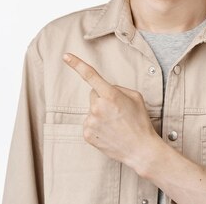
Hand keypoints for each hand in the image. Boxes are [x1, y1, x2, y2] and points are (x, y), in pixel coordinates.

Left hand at [62, 52, 159, 167]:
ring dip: (100, 114)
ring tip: (115, 124)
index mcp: (110, 95)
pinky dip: (97, 126)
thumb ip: (118, 88)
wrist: (140, 149)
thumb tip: (106, 89)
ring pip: (92, 110)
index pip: (90, 75)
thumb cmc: (140, 122)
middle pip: (94, 94)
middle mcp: (98, 107)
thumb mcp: (136, 97)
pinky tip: (109, 132)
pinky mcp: (87, 134)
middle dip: (103, 98)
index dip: (76, 64)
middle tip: (117, 111)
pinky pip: (89, 123)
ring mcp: (91, 121)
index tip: (65, 56)